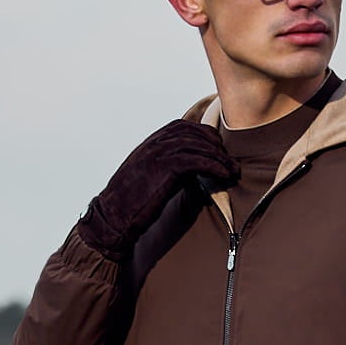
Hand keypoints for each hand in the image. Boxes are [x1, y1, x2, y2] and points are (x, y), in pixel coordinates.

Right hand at [76, 121, 239, 259]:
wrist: (112, 217)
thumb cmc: (131, 204)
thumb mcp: (147, 178)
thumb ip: (165, 168)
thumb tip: (189, 171)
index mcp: (150, 143)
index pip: (183, 127)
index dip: (204, 135)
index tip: (218, 150)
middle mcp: (154, 143)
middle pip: (194, 132)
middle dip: (216, 145)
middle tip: (230, 162)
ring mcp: (158, 154)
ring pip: (198, 145)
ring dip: (220, 158)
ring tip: (233, 171)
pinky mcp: (164, 169)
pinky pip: (197, 160)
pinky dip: (214, 166)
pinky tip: (224, 175)